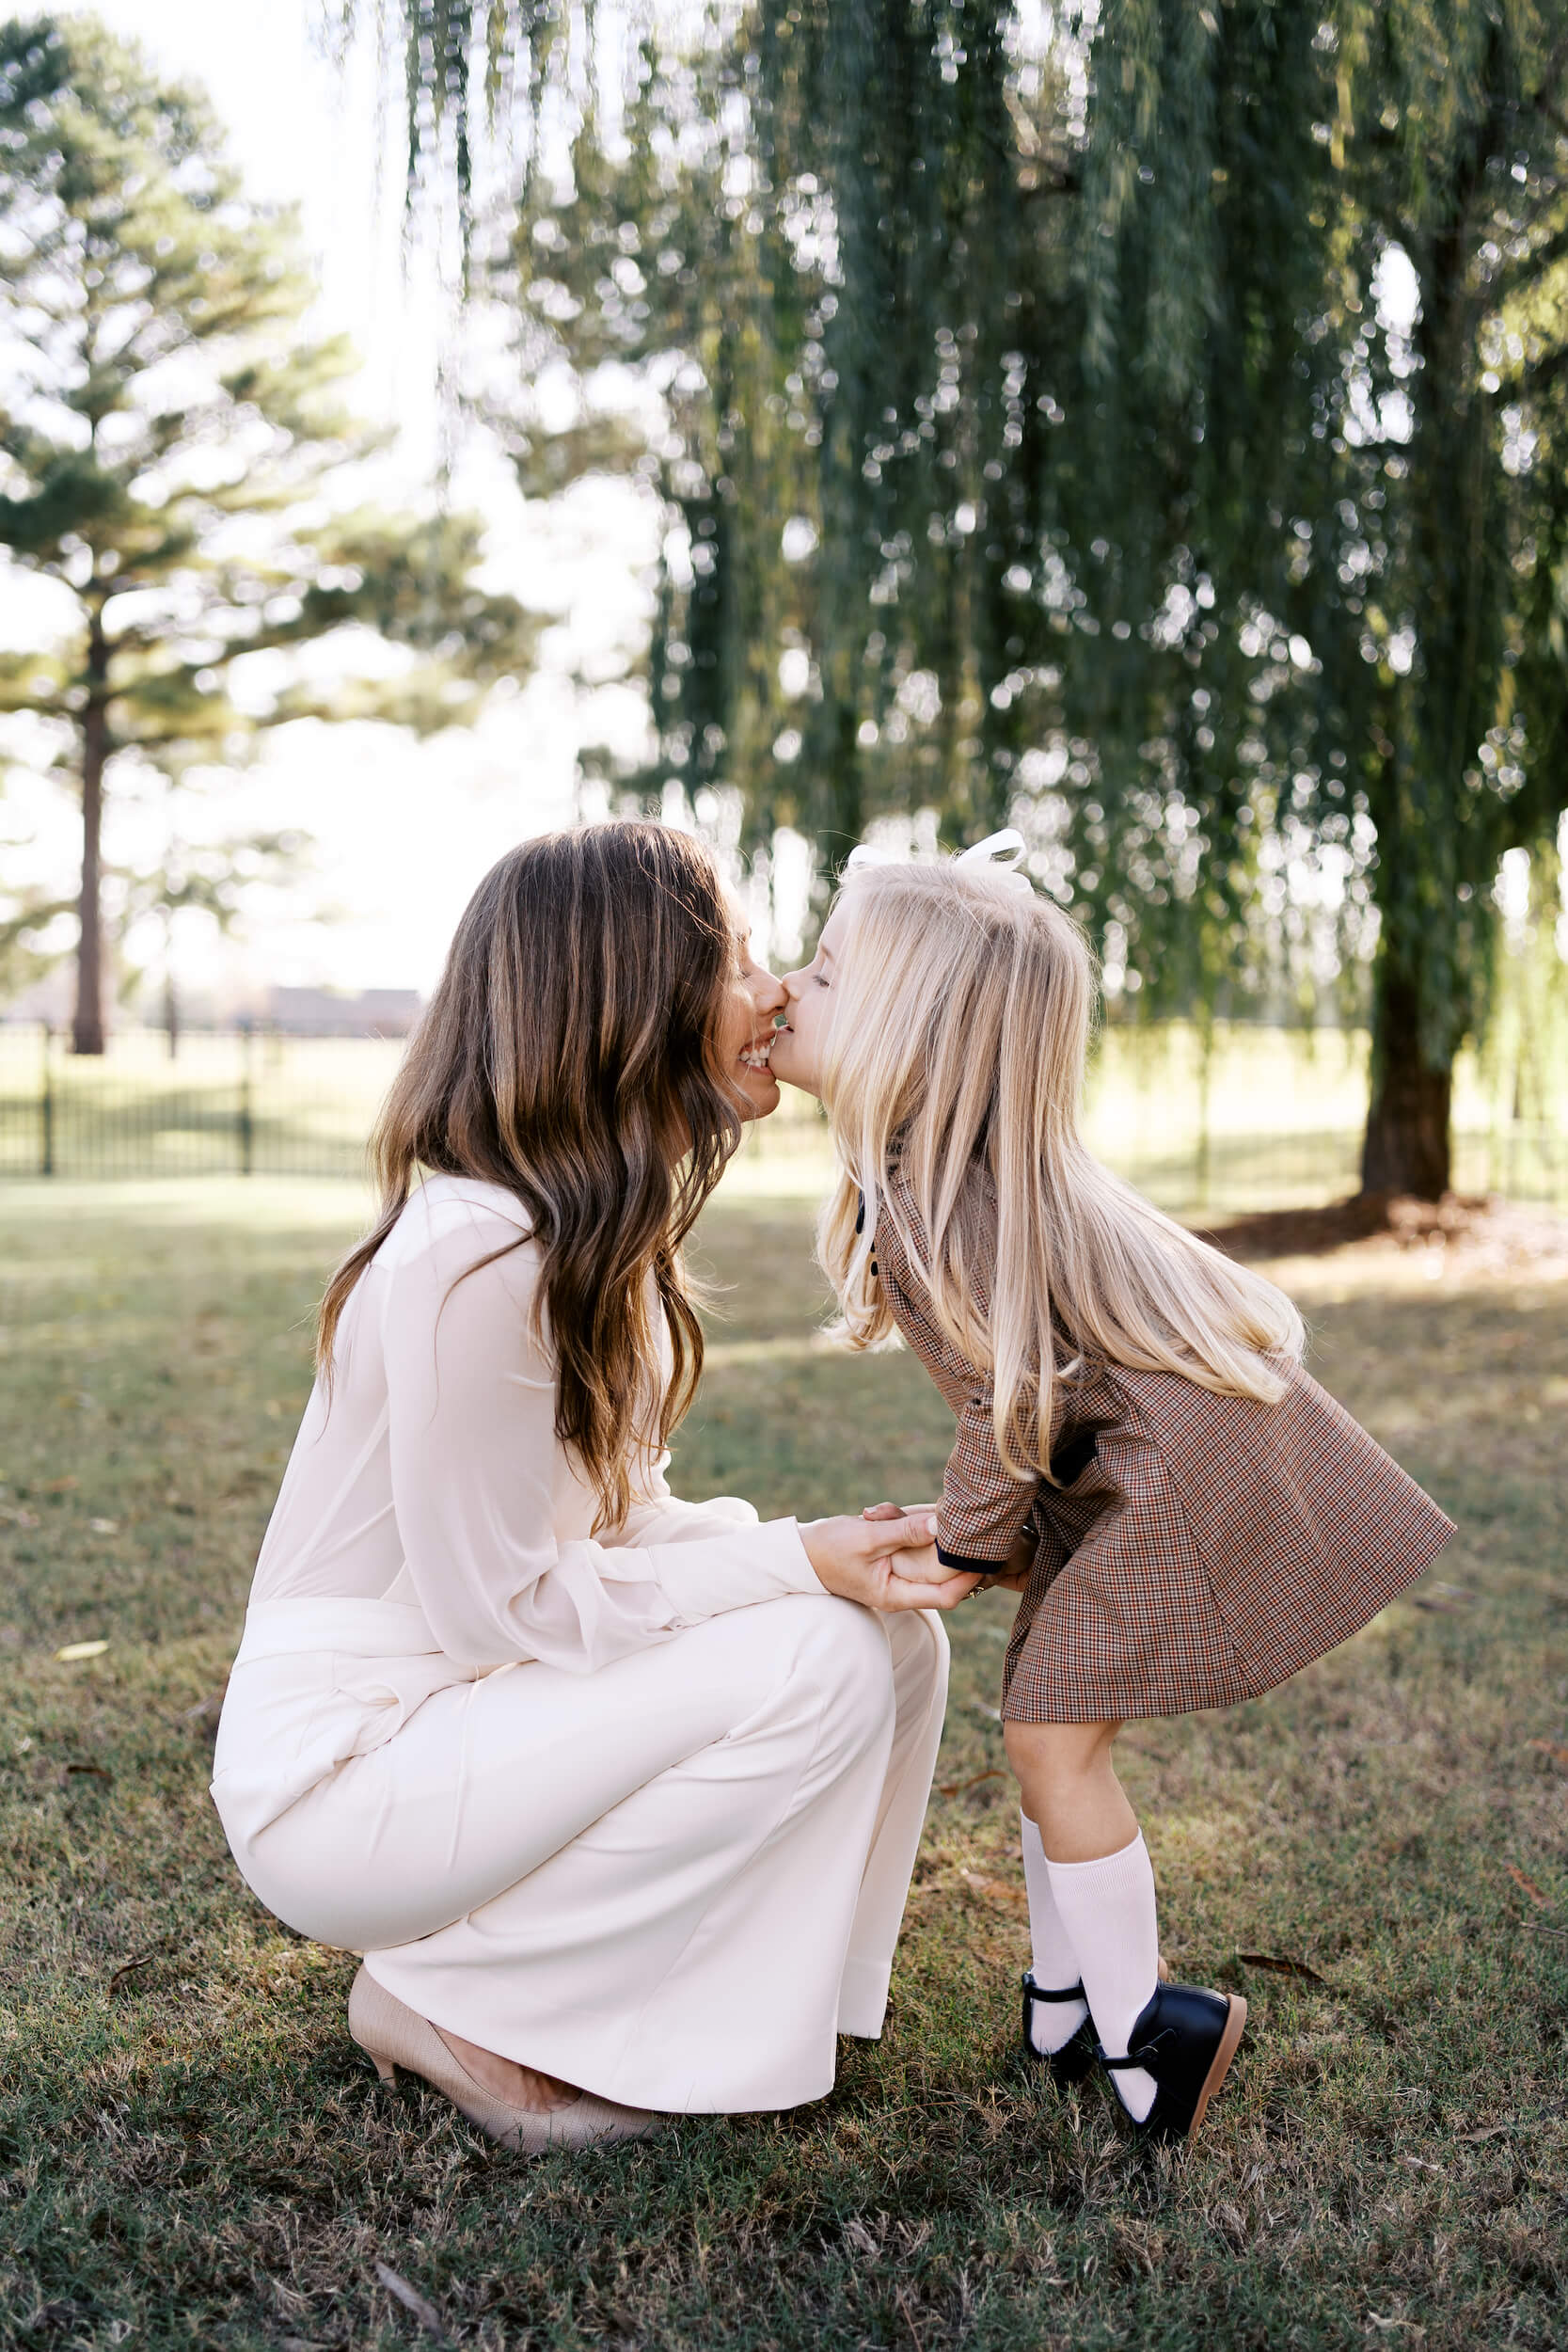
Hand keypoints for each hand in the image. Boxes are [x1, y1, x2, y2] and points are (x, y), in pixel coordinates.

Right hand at [800, 1511, 982, 1612]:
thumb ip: (905, 1531)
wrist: (798, 1552)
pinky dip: (914, 1526)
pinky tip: (896, 1512)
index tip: (983, 1551)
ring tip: (916, 1512)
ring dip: (929, 1532)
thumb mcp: (868, 1536)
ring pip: (930, 1556)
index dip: (968, 1576)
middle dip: (954, 1550)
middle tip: (964, 1523)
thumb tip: (944, 1525)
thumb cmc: (828, 1549)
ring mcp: (897, 1575)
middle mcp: (901, 1589)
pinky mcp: (893, 1559)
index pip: (947, 1596)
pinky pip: (915, 1544)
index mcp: (896, 1595)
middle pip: (945, 1577)